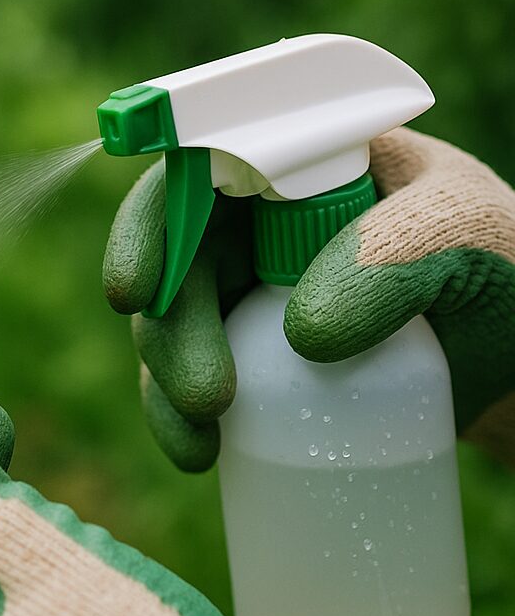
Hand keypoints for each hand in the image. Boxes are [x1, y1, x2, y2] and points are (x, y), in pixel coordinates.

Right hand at [105, 128, 514, 470]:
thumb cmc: (504, 267)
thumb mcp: (469, 235)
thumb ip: (396, 257)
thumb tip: (302, 332)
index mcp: (298, 162)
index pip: (200, 169)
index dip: (153, 223)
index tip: (137, 291)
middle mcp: (259, 222)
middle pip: (173, 258)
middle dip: (168, 327)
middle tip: (205, 396)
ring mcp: (250, 291)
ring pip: (170, 322)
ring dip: (164, 379)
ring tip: (203, 441)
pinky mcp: (254, 355)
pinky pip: (192, 377)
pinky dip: (179, 418)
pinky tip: (201, 454)